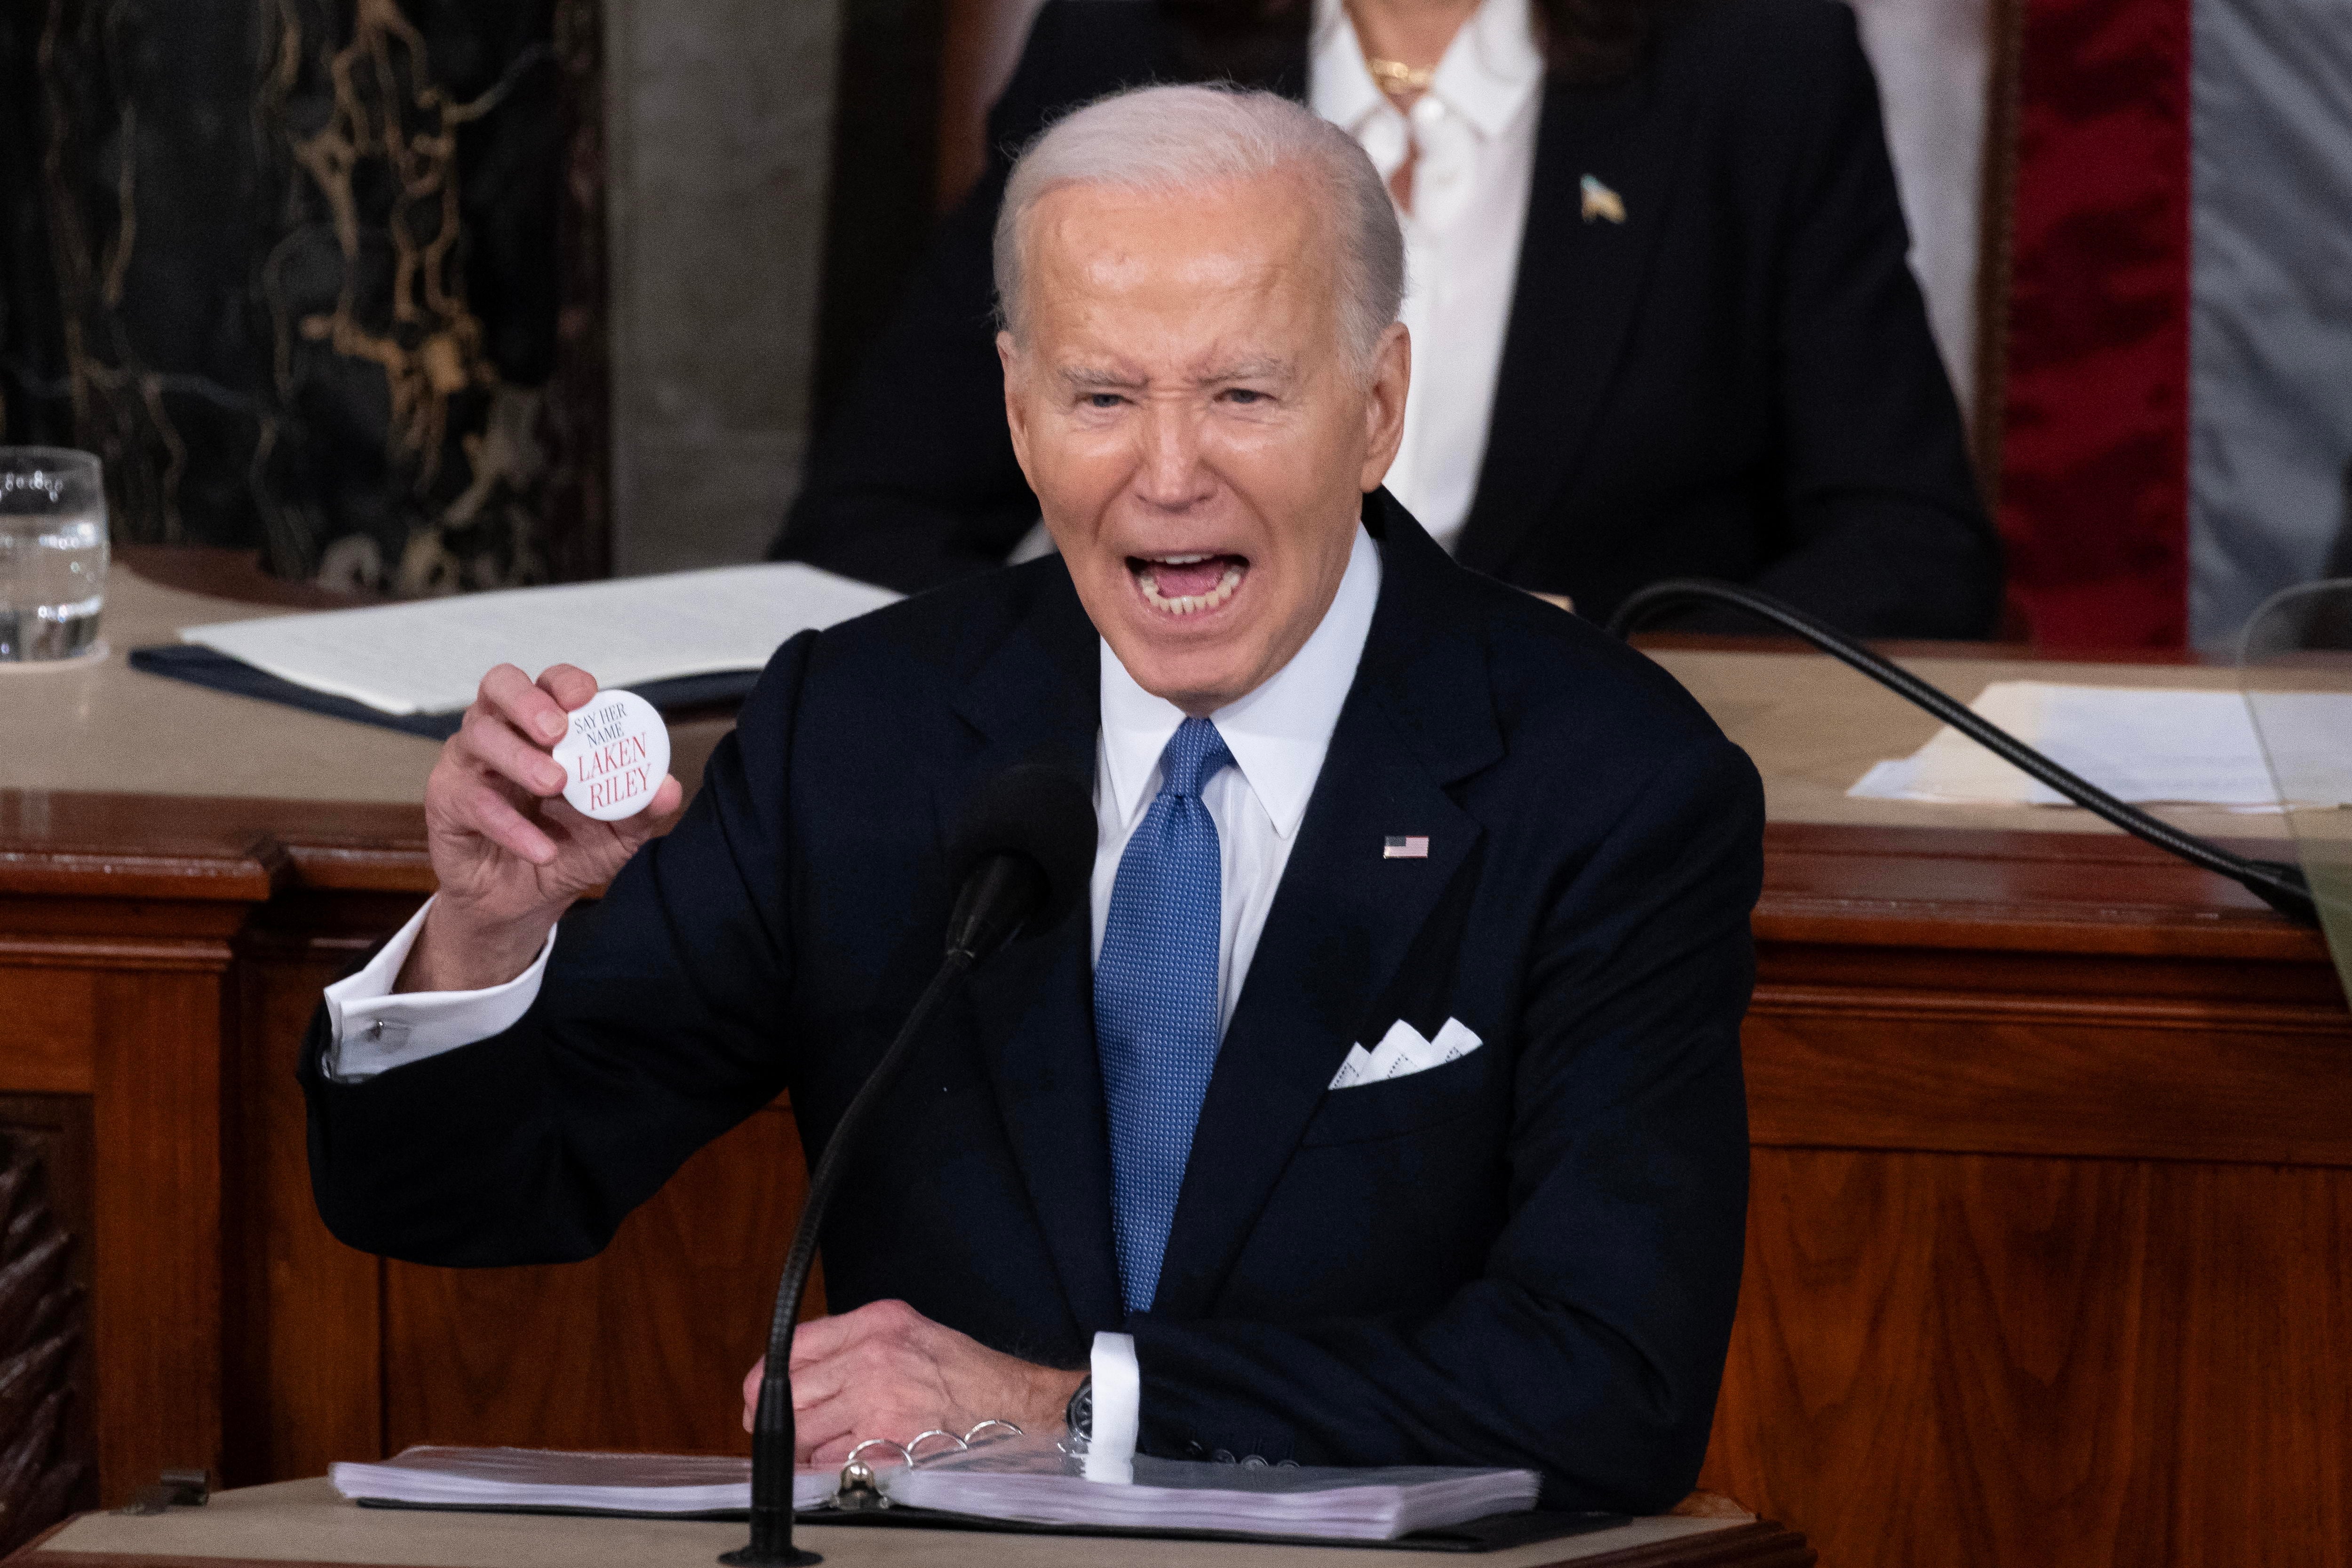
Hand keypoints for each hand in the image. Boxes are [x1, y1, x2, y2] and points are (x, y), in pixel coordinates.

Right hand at [403, 663, 683, 991]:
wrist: (524, 903)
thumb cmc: (567, 849)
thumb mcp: (615, 833)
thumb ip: (640, 808)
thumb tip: (669, 788)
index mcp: (546, 727)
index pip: (550, 683)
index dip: (565, 681)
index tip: (588, 697)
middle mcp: (503, 732)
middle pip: (500, 686)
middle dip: (528, 701)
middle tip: (559, 731)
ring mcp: (470, 763)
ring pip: (479, 735)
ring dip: (520, 758)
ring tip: (555, 784)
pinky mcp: (446, 801)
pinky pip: (472, 801)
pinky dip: (511, 825)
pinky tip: (542, 848)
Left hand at [741, 1299, 1085, 1464]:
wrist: (1015, 1406)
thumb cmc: (966, 1374)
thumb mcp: (909, 1332)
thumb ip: (856, 1342)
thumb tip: (798, 1372)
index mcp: (877, 1322)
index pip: (794, 1345)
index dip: (764, 1377)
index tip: (758, 1395)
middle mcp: (873, 1356)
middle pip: (789, 1392)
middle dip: (776, 1419)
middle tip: (779, 1433)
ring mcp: (878, 1401)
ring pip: (804, 1433)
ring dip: (804, 1449)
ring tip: (822, 1450)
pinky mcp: (886, 1444)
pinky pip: (831, 1464)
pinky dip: (829, 1470)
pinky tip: (847, 1463)